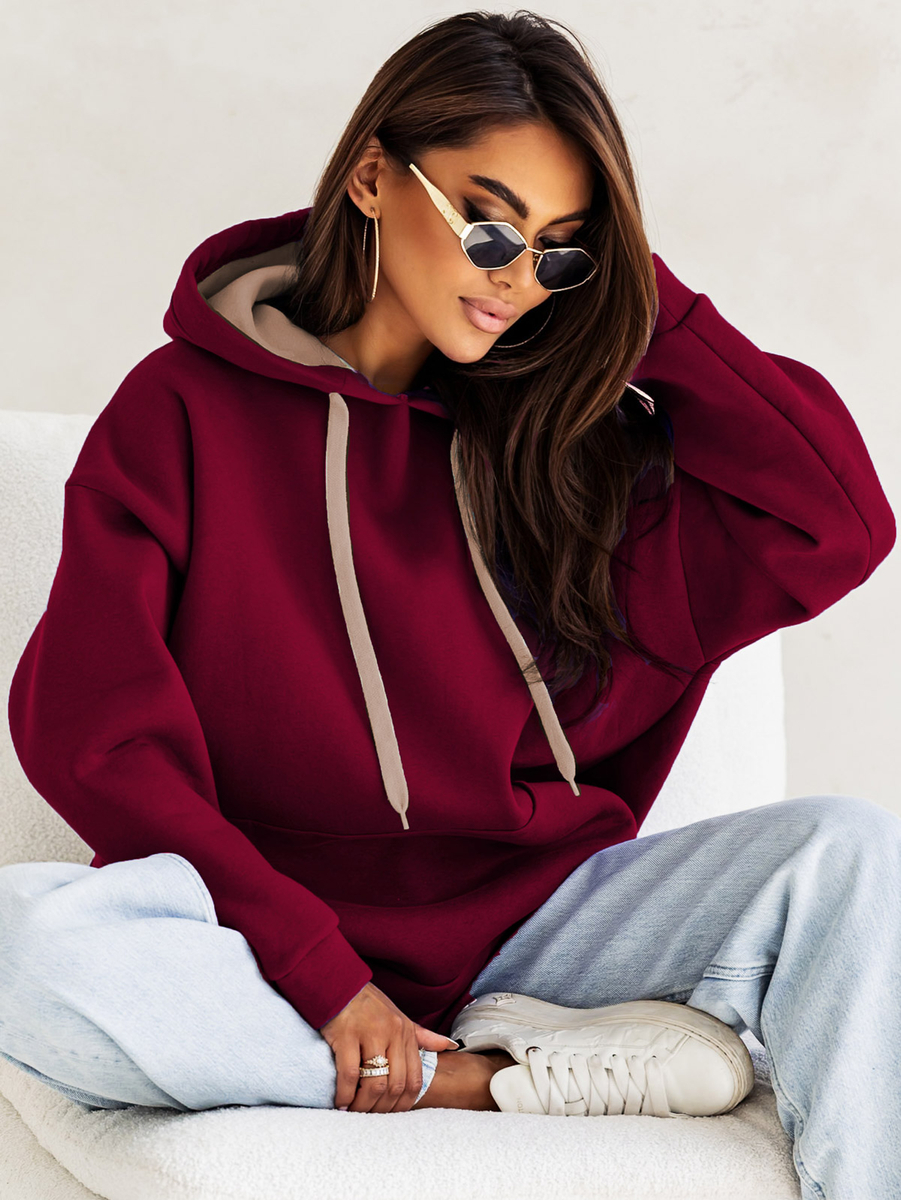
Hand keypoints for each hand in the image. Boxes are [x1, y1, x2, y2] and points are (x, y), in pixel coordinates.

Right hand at [319, 981, 458, 1112]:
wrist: (340, 983)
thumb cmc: (368, 1003)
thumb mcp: (399, 1016)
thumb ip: (422, 1036)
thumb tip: (450, 1046)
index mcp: (407, 1033)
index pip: (415, 1078)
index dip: (404, 1103)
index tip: (390, 1114)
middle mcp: (393, 1033)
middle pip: (396, 1084)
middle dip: (383, 1108)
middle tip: (369, 1117)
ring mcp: (370, 1033)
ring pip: (375, 1082)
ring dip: (364, 1105)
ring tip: (353, 1112)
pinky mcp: (346, 1035)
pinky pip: (350, 1074)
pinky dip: (346, 1094)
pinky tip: (341, 1102)